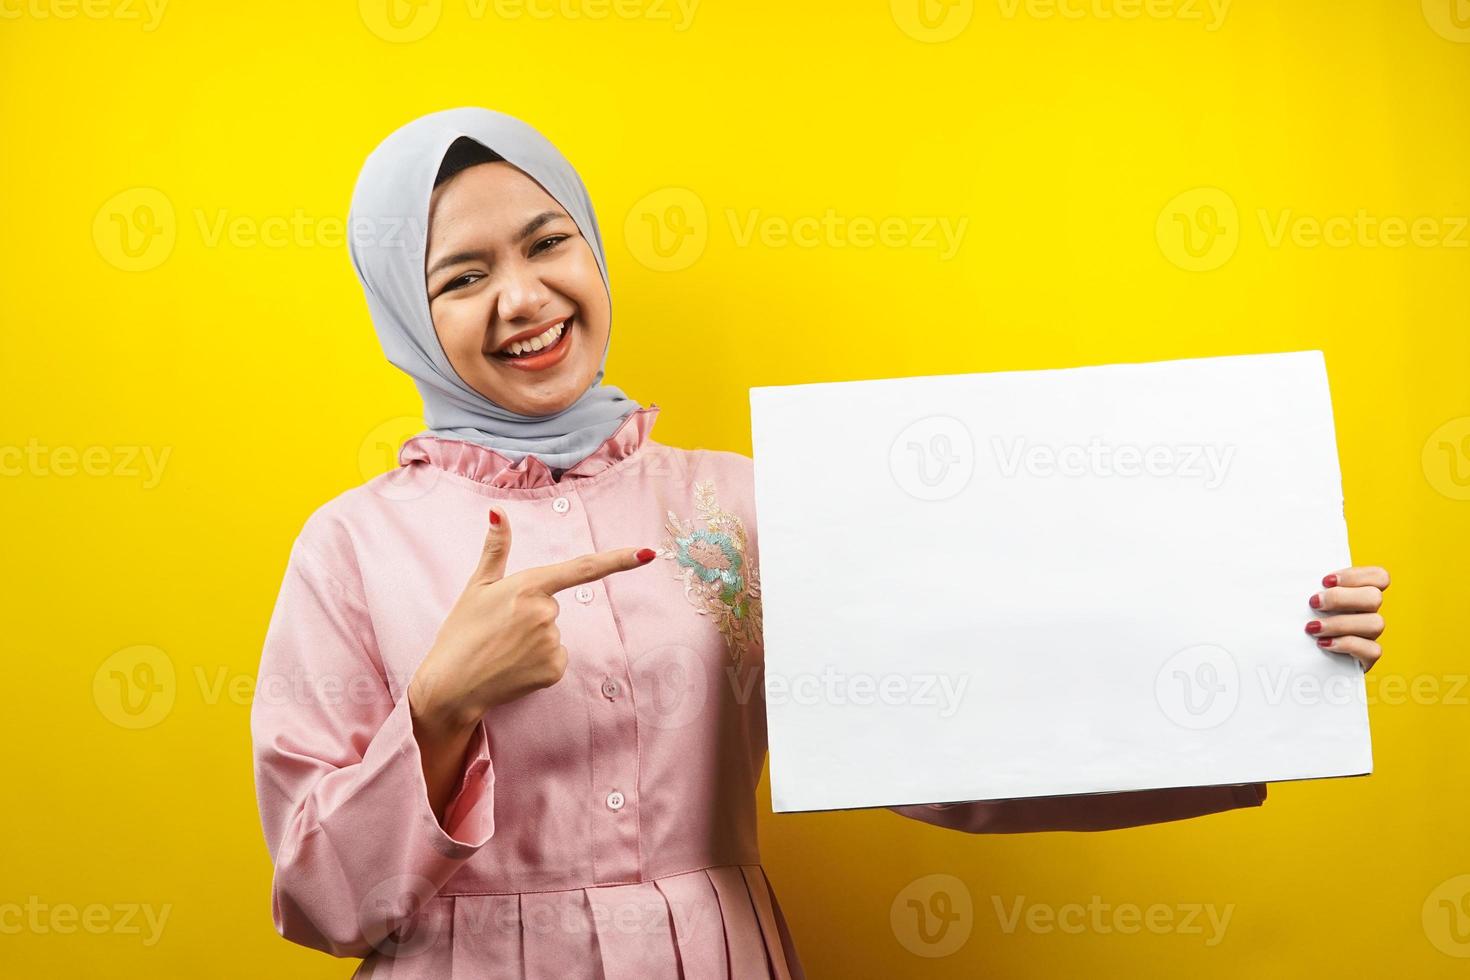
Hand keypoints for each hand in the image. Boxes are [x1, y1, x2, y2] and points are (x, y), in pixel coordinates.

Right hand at [409, 506, 655, 732]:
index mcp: (528, 586)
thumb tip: (497, 510)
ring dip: (534, 640)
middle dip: (532, 614)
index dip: (618, 560)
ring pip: (554, 633)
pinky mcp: (554, 670)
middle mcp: (545, 612)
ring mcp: (551, 642)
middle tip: (500, 629)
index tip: (649, 553)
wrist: (450, 686)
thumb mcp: (476, 587)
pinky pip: (556, 658)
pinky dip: (538, 662)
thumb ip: (495, 549)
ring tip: (504, 649)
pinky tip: (514, 667)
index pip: (581, 569)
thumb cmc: (461, 633)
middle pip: (553, 606)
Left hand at [1305, 565, 1388, 671]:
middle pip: (1374, 597)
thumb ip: (1308, 588)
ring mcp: (1369, 636)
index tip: (1325, 581)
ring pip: (1375, 623)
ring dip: (1340, 623)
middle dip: (1341, 598)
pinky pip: (1372, 650)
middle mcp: (1368, 613)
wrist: (1297, 662)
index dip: (1356, 575)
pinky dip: (1347, 645)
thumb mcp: (1301, 603)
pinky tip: (1323, 644)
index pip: (1379, 577)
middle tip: (1313, 603)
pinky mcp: (1367, 658)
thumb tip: (1295, 576)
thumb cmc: (1297, 625)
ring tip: (1312, 628)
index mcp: (1358, 594)